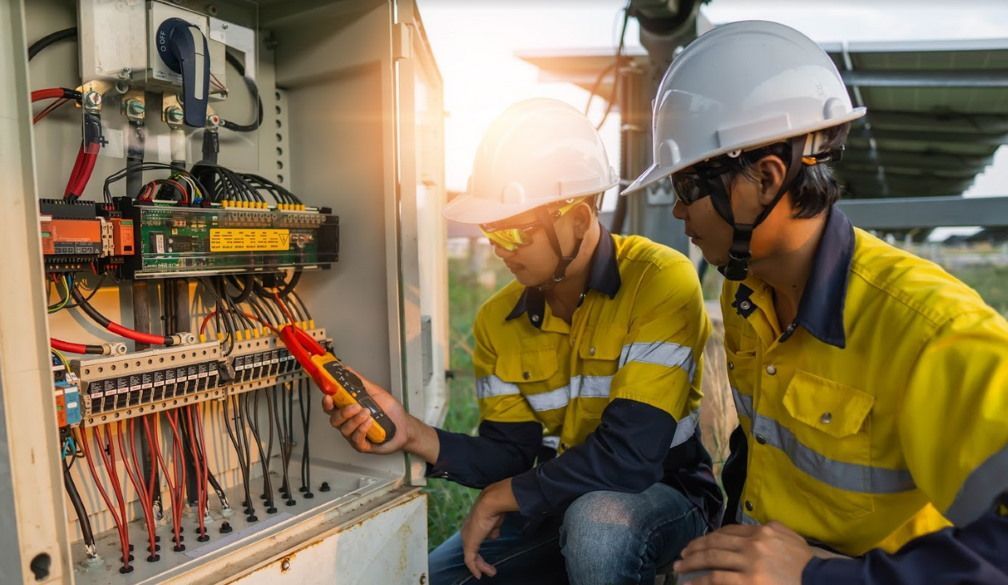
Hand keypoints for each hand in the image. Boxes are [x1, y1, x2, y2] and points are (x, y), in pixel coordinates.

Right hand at [321, 365, 409, 453]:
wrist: (405, 426)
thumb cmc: (390, 411)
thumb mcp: (375, 392)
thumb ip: (359, 381)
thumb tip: (347, 369)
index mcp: (349, 409)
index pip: (331, 406)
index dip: (326, 402)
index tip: (328, 396)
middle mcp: (349, 422)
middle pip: (334, 419)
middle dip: (343, 412)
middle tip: (356, 406)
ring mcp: (354, 434)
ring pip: (345, 430)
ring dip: (355, 420)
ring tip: (367, 413)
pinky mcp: (362, 445)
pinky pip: (356, 439)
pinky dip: (361, 429)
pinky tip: (369, 423)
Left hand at [461, 479, 517, 579]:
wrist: (490, 504)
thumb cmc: (494, 509)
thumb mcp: (494, 522)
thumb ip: (493, 530)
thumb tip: (494, 535)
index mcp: (471, 525)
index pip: (474, 541)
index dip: (479, 551)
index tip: (487, 559)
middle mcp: (466, 532)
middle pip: (472, 551)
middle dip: (480, 562)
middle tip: (491, 570)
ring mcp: (467, 539)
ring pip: (472, 557)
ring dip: (482, 566)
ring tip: (492, 572)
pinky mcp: (469, 545)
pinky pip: (470, 560)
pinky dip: (475, 568)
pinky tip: (480, 574)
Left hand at [673, 522, 813, 584]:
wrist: (821, 581)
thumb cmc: (808, 565)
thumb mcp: (792, 539)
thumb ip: (773, 530)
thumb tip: (756, 528)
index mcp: (763, 531)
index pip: (728, 532)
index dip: (710, 537)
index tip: (698, 543)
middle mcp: (753, 543)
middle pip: (716, 543)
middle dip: (695, 549)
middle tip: (681, 555)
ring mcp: (750, 563)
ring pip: (712, 559)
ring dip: (691, 564)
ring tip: (679, 568)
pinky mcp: (748, 582)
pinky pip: (716, 579)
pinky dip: (700, 581)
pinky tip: (689, 583)